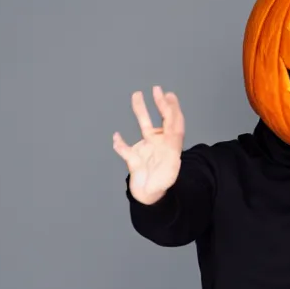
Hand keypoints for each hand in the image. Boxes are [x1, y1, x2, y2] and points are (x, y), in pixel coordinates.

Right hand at [113, 86, 184, 204]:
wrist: (151, 199)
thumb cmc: (162, 186)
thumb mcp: (169, 173)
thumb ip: (168, 159)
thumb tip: (170, 143)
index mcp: (171, 146)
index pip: (174, 124)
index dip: (172, 109)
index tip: (169, 96)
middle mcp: (160, 143)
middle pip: (162, 120)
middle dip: (160, 104)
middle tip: (157, 89)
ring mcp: (147, 149)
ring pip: (144, 126)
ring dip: (140, 111)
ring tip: (136, 94)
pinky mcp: (134, 158)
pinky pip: (125, 148)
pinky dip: (119, 144)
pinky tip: (116, 137)